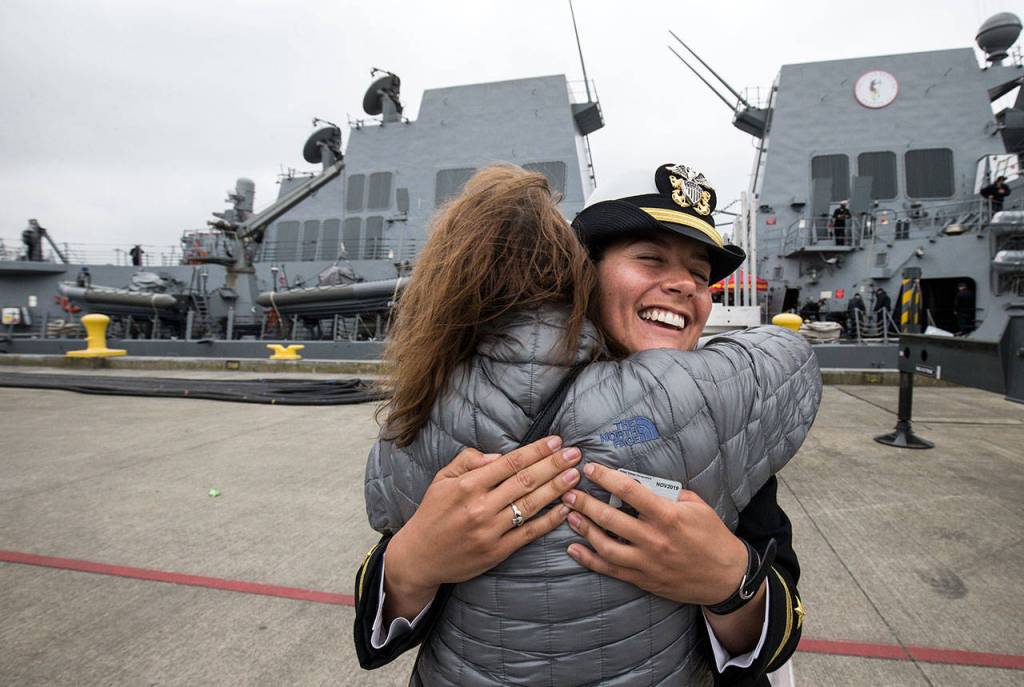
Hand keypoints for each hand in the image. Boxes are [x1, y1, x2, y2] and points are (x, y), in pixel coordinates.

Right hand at [384, 436, 580, 620]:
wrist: (420, 557)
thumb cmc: (432, 513)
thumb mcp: (442, 480)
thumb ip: (467, 461)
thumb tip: (498, 456)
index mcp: (467, 486)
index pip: (510, 463)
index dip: (536, 451)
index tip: (556, 441)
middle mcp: (480, 507)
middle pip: (525, 481)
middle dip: (553, 465)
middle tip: (575, 454)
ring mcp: (490, 531)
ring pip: (531, 506)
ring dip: (556, 489)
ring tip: (575, 476)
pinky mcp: (498, 552)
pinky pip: (529, 534)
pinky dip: (549, 521)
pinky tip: (565, 509)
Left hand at [561, 462, 746, 605]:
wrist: (725, 577)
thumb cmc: (713, 537)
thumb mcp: (697, 507)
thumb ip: (670, 494)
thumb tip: (645, 483)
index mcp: (667, 516)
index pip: (629, 491)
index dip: (606, 477)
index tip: (590, 469)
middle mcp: (654, 539)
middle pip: (610, 518)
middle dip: (585, 503)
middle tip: (568, 492)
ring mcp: (646, 562)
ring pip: (605, 546)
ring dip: (584, 529)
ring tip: (569, 516)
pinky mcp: (643, 579)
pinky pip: (610, 569)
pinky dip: (589, 560)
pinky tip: (574, 549)